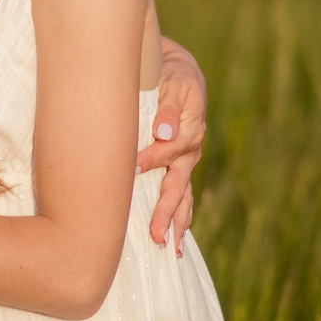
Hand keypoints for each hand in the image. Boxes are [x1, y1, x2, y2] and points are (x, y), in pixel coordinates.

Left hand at [137, 37, 208, 252]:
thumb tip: (164, 132)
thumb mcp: (174, 83)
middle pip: (177, 186)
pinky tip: (173, 238)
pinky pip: (180, 194)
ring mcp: (185, 162)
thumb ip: (169, 108)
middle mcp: (190, 152)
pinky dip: (177, 216)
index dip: (149, 161)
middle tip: (157, 237)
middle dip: (166, 213)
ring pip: (182, 196)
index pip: (167, 151)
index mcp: (189, 131)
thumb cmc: (172, 75)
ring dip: (176, 223)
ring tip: (171, 249)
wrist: (178, 72)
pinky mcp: (178, 166)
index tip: (131, 171)